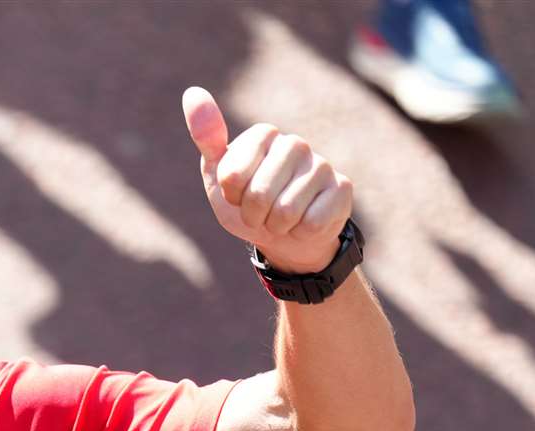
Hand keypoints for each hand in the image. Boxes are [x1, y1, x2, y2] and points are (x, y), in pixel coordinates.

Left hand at [182, 87, 352, 274]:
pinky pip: (312, 222)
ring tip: (278, 218)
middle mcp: (295, 144)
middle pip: (260, 196)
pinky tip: (303, 223)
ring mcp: (322, 164)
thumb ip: (206, 137)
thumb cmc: (246, 202)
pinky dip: (300, 232)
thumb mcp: (217, 174)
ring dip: (275, 226)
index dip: (231, 195)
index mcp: (263, 135)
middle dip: (253, 215)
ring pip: (286, 212)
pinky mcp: (342, 188)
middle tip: (258, 212)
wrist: (282, 235)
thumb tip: (192, 92)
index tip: (236, 194)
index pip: (233, 175)